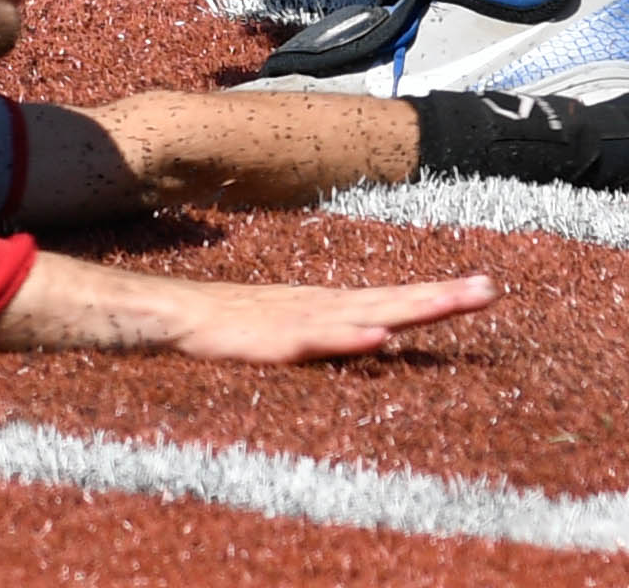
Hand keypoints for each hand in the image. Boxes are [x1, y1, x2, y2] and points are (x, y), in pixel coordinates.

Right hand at [0, 254, 497, 361]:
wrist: (137, 315)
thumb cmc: (196, 325)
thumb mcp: (256, 332)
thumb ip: (291, 335)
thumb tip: (338, 339)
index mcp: (308, 308)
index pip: (377, 301)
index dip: (426, 297)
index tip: (479, 288)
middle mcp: (304, 309)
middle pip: (381, 302)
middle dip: (436, 298)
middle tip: (491, 289)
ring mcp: (282, 322)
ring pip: (356, 315)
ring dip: (407, 310)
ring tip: (456, 302)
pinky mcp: (258, 337)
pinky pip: (306, 340)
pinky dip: (342, 338)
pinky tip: (374, 338)